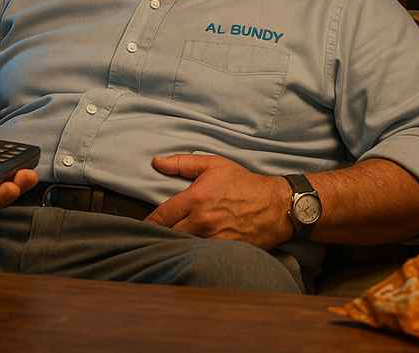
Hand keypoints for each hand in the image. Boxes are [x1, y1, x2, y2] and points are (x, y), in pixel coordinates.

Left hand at [145, 154, 292, 249]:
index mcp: (196, 199)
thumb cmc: (243, 183)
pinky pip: (200, 256)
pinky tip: (187, 254)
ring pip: (182, 248)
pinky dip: (191, 255)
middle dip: (159, 236)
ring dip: (173, 246)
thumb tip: (156, 162)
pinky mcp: (223, 252)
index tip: (143, 225)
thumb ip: (182, 163)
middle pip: (168, 236)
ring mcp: (212, 239)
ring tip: (166, 246)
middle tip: (152, 236)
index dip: (148, 222)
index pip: (161, 216)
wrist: (275, 206)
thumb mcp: (214, 165)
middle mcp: (202, 221)